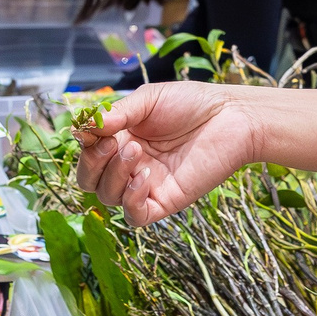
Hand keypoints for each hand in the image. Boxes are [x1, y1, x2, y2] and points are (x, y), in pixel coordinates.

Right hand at [80, 83, 262, 226]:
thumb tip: (84, 127)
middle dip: (92, 163)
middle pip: (90, 180)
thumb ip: (118, 114)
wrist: (231, 117)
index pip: (87, 153)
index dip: (84, 145)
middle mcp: (129, 165)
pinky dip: (131, 200)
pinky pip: (135, 215)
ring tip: (137, 151)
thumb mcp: (148, 100)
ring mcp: (146, 185)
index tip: (92, 129)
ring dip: (114, 175)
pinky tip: (144, 177)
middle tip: (113, 143)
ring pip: (108, 197)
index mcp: (121, 139)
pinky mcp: (166, 201)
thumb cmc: (192, 104)